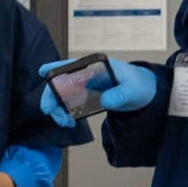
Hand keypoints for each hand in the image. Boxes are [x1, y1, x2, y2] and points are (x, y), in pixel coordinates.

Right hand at [38, 56, 158, 126]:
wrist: (144, 92)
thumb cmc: (139, 85)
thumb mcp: (133, 90)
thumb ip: (121, 95)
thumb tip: (106, 100)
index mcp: (96, 66)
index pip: (71, 64)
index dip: (55, 67)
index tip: (43, 73)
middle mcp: (85, 73)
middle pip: (60, 81)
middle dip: (52, 97)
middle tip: (56, 114)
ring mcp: (83, 83)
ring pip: (61, 93)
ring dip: (57, 108)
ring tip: (66, 122)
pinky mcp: (83, 94)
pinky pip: (67, 101)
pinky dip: (64, 111)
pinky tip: (70, 121)